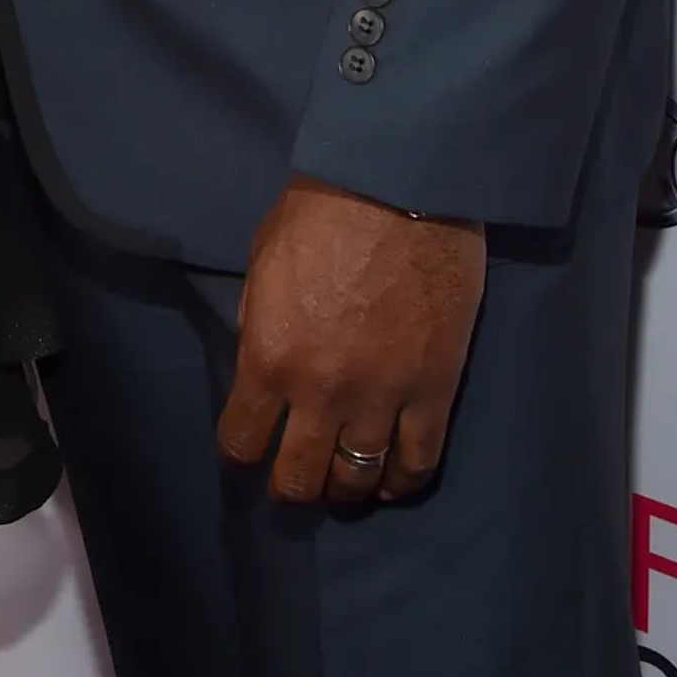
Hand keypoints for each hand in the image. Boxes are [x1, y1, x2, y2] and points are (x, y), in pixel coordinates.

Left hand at [217, 175, 485, 507]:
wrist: (401, 185)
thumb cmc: (323, 210)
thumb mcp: (263, 260)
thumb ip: (259, 320)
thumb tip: (261, 359)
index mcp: (270, 356)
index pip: (242, 439)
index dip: (241, 451)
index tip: (248, 448)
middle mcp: (320, 392)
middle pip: (298, 477)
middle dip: (290, 486)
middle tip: (295, 478)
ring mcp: (381, 397)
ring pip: (357, 479)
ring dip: (345, 490)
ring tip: (344, 485)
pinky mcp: (434, 392)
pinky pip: (418, 463)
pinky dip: (402, 482)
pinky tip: (392, 482)